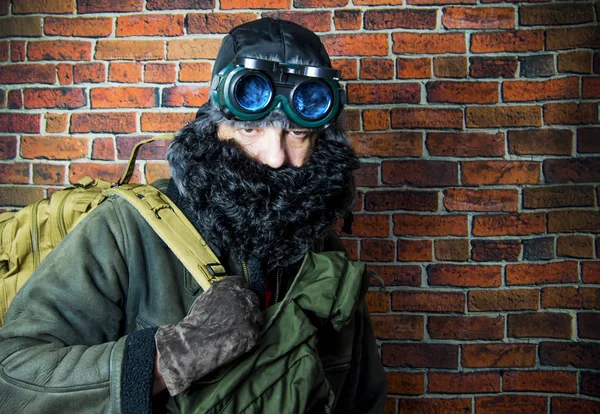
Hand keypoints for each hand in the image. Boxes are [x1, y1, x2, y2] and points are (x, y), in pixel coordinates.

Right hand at [155, 276, 262, 394]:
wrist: (193, 343)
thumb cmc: (195, 322)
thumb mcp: (206, 297)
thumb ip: (222, 294)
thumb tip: (229, 297)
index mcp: (230, 286)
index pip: (241, 283)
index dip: (239, 291)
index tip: (237, 298)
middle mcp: (243, 297)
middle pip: (252, 298)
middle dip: (247, 306)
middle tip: (239, 316)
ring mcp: (250, 314)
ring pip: (257, 315)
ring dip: (250, 321)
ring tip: (239, 330)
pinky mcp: (253, 332)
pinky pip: (256, 332)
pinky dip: (249, 336)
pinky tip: (239, 339)